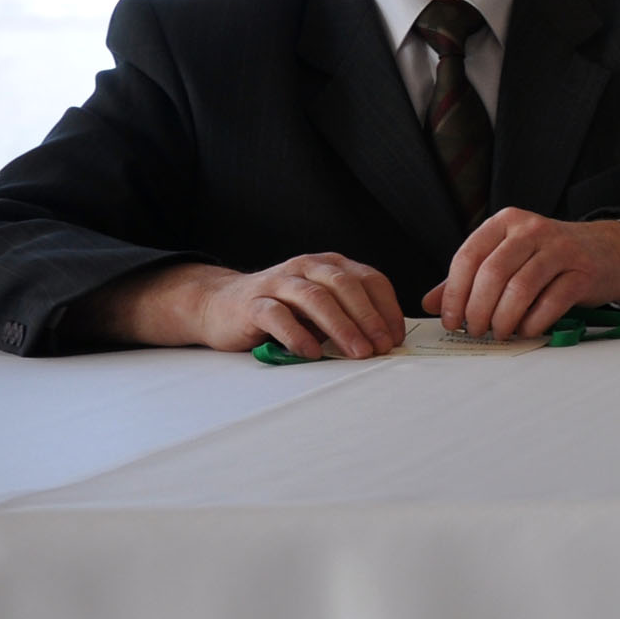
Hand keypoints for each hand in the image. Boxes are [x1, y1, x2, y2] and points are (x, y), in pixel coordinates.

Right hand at [85, 253, 406, 358]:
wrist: (222, 306)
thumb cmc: (283, 311)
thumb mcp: (321, 308)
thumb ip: (349, 316)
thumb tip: (386, 341)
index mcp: (330, 265)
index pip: (369, 279)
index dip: (387, 308)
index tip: (397, 337)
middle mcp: (306, 267)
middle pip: (345, 286)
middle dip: (368, 318)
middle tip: (382, 346)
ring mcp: (278, 282)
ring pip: (315, 298)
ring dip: (341, 327)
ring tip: (357, 353)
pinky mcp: (252, 303)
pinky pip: (277, 316)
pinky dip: (297, 335)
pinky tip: (312, 353)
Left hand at [423, 210, 619, 338]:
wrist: (607, 251)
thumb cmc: (549, 258)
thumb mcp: (508, 258)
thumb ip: (469, 278)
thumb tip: (431, 304)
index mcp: (506, 222)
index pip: (469, 256)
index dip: (455, 293)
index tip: (450, 320)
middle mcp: (532, 229)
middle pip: (493, 273)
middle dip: (478, 310)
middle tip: (475, 331)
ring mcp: (561, 248)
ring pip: (520, 288)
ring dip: (504, 319)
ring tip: (500, 333)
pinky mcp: (584, 271)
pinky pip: (552, 302)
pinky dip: (534, 322)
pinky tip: (527, 330)